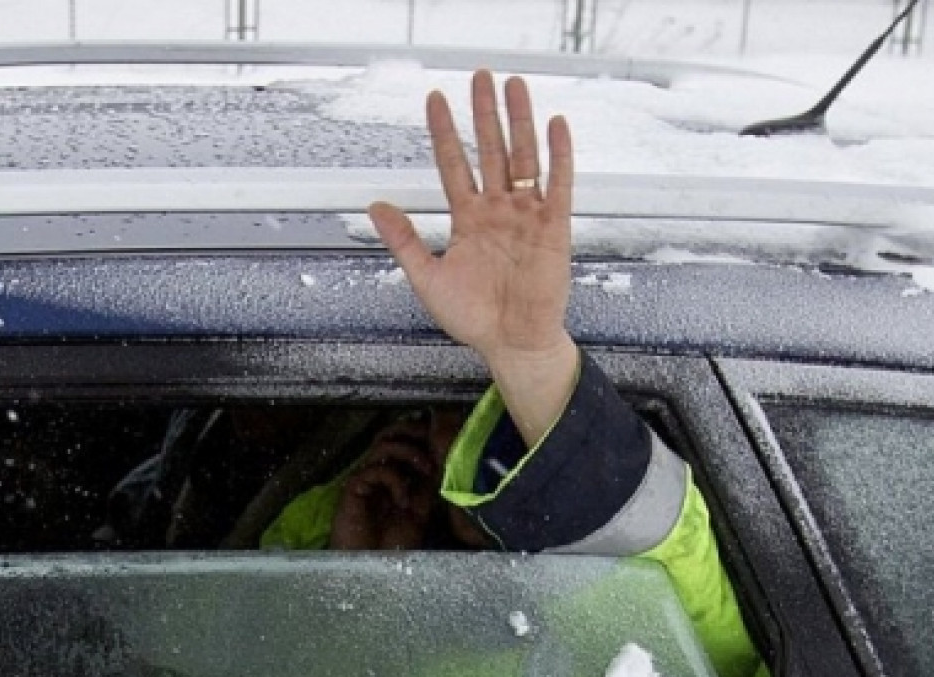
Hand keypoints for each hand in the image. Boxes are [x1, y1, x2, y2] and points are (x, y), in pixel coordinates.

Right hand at [330, 418, 438, 550]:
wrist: (370, 566)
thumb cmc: (393, 544)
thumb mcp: (421, 513)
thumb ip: (427, 488)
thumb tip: (442, 461)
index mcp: (395, 475)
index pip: (406, 442)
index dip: (423, 436)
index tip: (443, 442)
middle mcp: (379, 472)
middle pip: (391, 435)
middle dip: (414, 435)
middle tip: (434, 448)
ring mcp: (366, 478)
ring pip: (383, 445)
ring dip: (408, 452)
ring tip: (424, 470)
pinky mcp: (354, 488)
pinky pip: (374, 470)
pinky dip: (395, 481)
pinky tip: (403, 502)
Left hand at [368, 71, 578, 444]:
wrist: (511, 343)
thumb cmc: (474, 316)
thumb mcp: (426, 278)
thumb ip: (403, 240)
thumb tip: (376, 206)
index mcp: (467, 218)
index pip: (453, 164)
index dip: (444, 132)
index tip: (435, 99)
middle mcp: (498, 210)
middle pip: (490, 150)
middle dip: (484, 113)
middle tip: (480, 76)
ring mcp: (526, 215)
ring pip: (523, 157)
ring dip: (519, 121)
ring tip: (514, 86)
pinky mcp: (553, 227)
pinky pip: (557, 184)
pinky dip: (557, 155)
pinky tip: (554, 126)